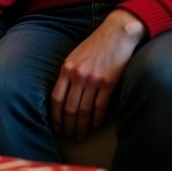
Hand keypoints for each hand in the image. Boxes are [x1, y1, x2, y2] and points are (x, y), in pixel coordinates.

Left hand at [51, 9, 146, 140]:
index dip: (55, 115)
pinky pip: (101, 106)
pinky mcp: (109, 82)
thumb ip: (68, 74)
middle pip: (69, 108)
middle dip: (68, 125)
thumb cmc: (94, 46)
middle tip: (70, 136)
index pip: (56, 98)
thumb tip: (63, 96)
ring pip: (84, 110)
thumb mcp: (74, 56)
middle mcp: (78, 75)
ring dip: (82, 126)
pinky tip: (96, 125)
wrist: (116, 34)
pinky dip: (97, 118)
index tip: (56, 126)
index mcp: (66, 68)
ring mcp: (93, 79)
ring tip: (81, 135)